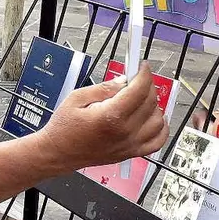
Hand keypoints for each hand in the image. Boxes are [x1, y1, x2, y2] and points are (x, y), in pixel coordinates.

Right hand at [39, 64, 169, 169]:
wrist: (57, 153)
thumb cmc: (63, 128)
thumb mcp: (76, 98)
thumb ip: (103, 88)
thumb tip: (124, 81)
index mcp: (110, 117)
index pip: (139, 90)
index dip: (143, 73)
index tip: (141, 66)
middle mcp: (124, 132)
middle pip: (150, 102)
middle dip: (146, 85)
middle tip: (136, 79)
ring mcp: (129, 144)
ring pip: (158, 120)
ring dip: (154, 104)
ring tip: (141, 98)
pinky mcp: (130, 153)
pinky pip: (157, 141)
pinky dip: (161, 128)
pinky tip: (155, 118)